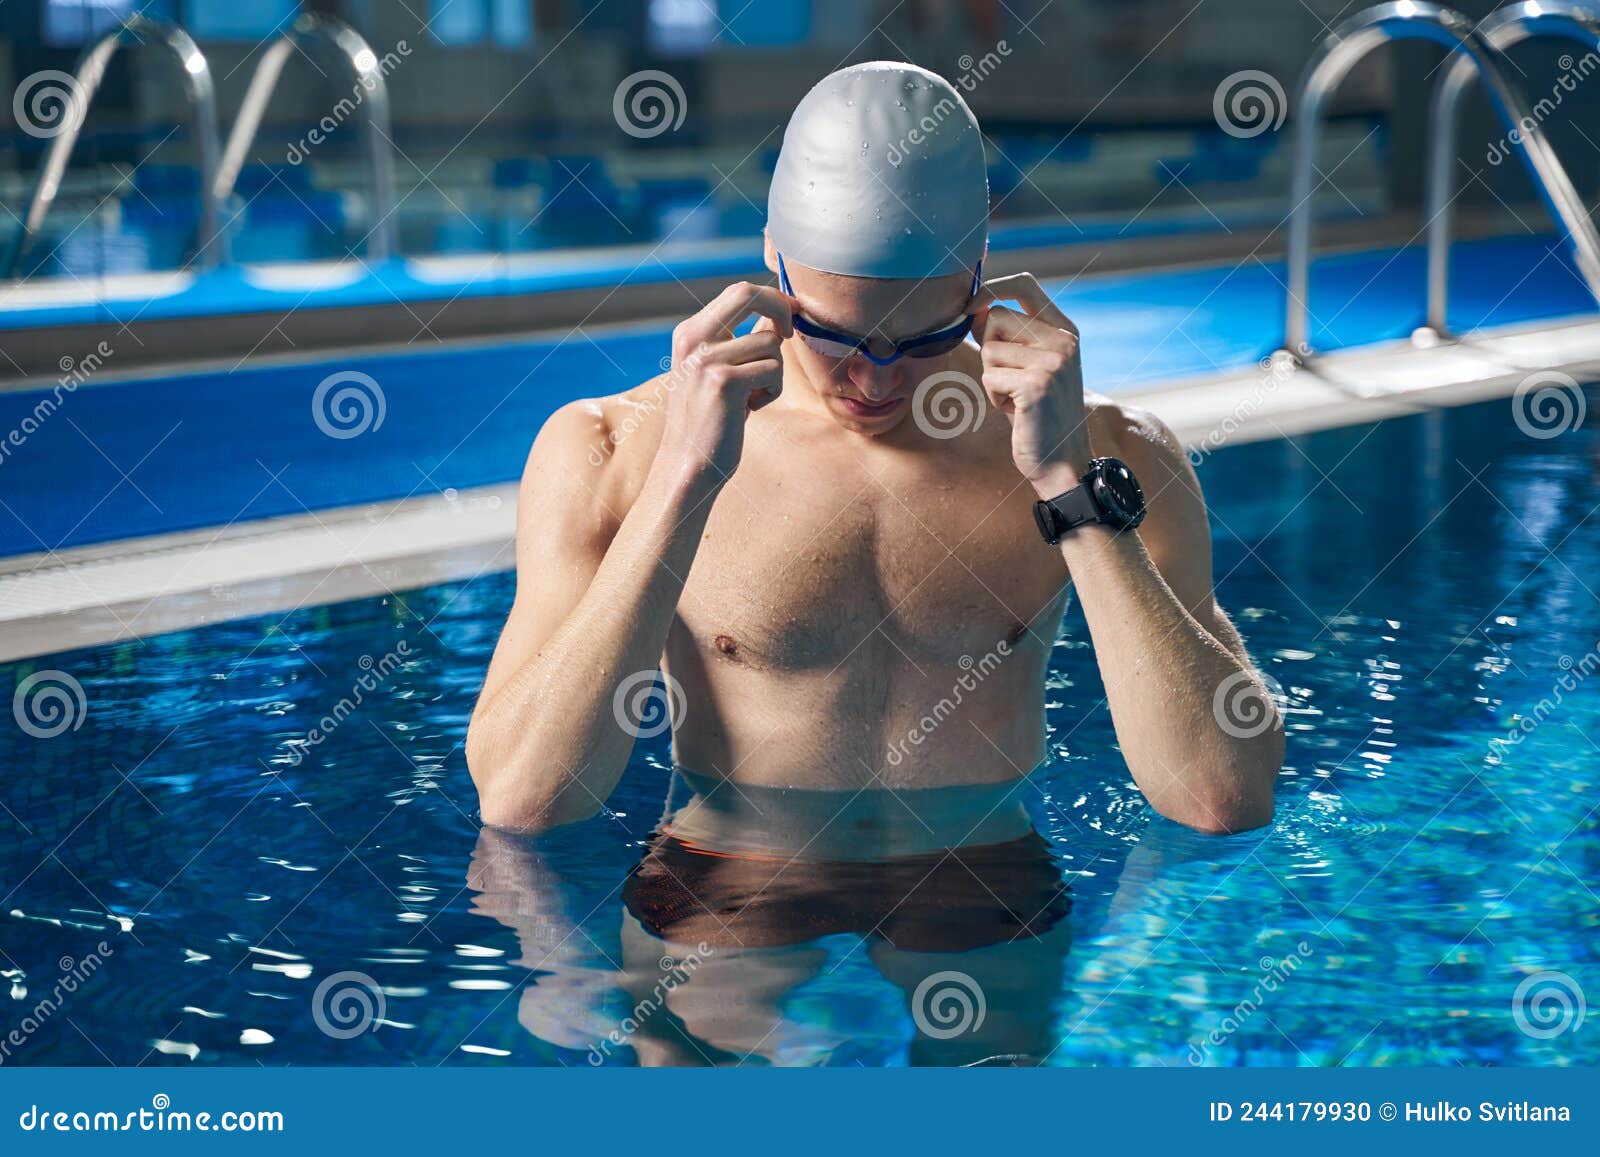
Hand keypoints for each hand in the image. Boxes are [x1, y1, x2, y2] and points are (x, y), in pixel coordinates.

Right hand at [654, 281, 791, 485]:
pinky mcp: (723, 381)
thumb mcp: (720, 371)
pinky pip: (772, 370)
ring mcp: (706, 358)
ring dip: (774, 372)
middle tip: (789, 333)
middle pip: (747, 293)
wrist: (688, 464)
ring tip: (753, 397)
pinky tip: (749, 409)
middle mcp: (693, 338)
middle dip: (780, 308)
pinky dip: (771, 391)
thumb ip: (742, 341)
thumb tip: (779, 314)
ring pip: (770, 343)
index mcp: (690, 333)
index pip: (738, 292)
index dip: (772, 298)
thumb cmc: (711, 420)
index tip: (790, 315)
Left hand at [972, 273, 1089, 494]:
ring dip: (991, 377)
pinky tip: (1015, 411)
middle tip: (1007, 379)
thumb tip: (973, 309)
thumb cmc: (1039, 416)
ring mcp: (1053, 360)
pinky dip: (994, 396)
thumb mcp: (1029, 368)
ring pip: (989, 348)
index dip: (991, 287)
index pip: (1024, 284)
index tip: (970, 305)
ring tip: (1015, 398)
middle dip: (988, 348)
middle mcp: (1063, 340)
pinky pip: (990, 376)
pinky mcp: (1037, 383)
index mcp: (1065, 330)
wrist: (1063, 462)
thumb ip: (1009, 337)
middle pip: (995, 316)